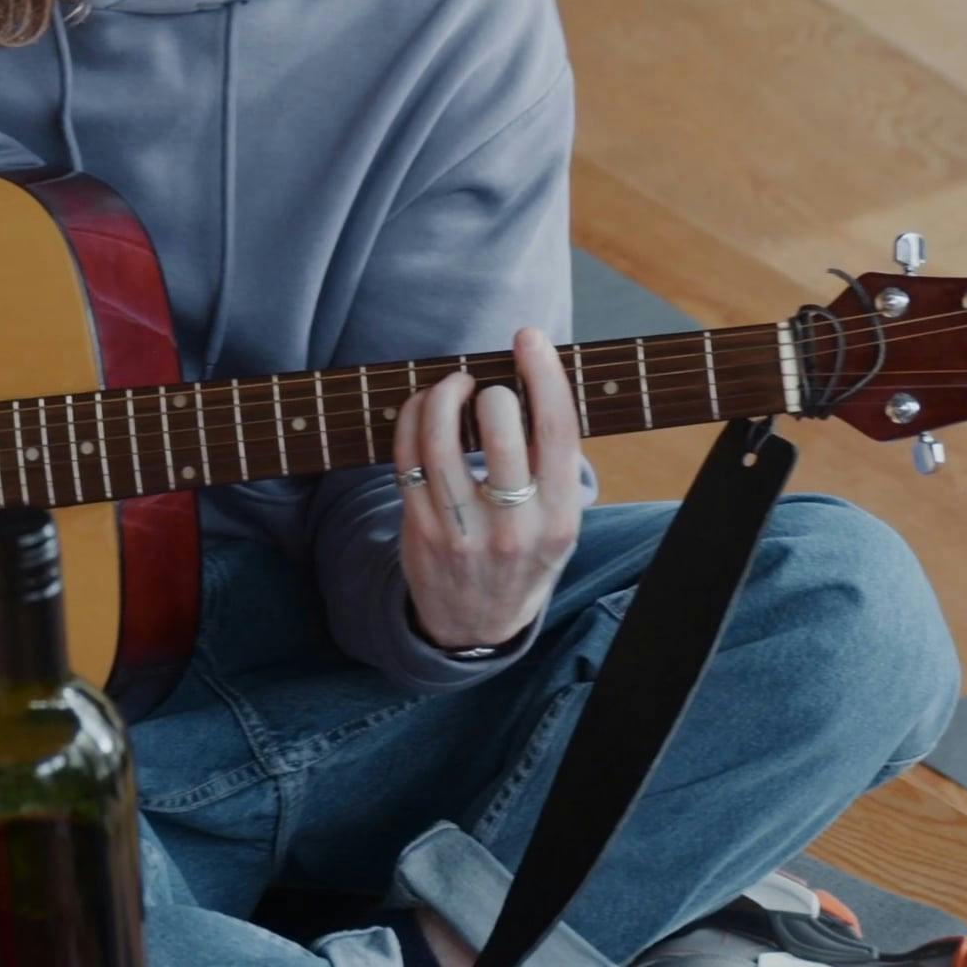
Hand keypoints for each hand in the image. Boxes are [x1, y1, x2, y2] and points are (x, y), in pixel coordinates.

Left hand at [393, 327, 590, 650]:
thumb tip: (535, 381)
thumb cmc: (525, 554)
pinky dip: (412, 419)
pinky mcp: (419, 531)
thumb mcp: (559, 523)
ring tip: (453, 385)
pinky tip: (423, 406)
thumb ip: (553, 466)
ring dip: (443, 396)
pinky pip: (407, 459)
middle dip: (491, 390)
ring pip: (442, 442)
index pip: (555, 432)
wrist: (477, 628)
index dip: (543, 375)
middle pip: (500, 431)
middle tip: (487, 386)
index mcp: (558, 518)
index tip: (529, 338)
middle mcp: (513, 527)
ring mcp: (462, 532)